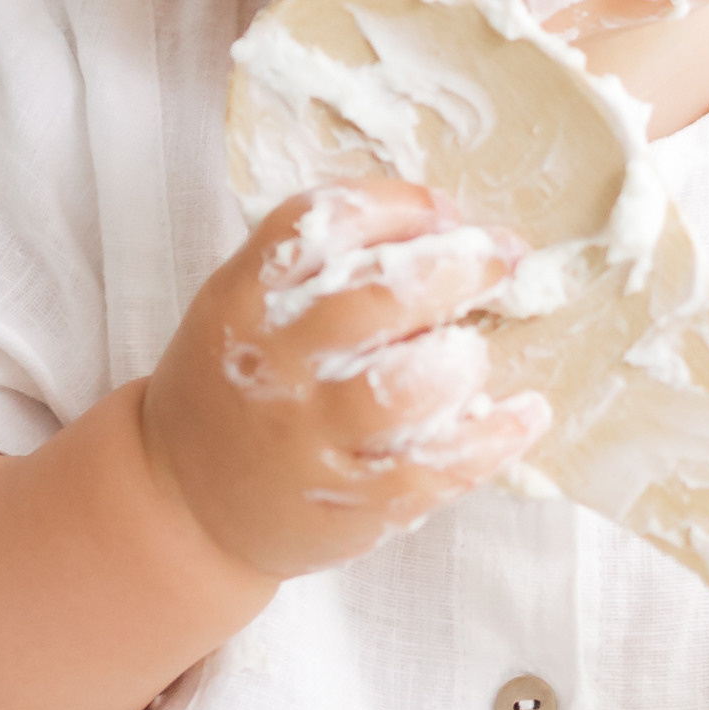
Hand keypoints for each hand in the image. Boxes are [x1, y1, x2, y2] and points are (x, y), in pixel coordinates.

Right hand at [140, 184, 549, 580]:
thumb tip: (445, 226)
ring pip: (407, 387)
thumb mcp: (246, 306)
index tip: (447, 212)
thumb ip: (322, 266)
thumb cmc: (236, 384)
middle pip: (380, 295)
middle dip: (458, 265)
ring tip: (473, 353)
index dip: (401, 205)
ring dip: (461, 359)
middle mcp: (276, 363)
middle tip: (499, 259)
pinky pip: (437, 467)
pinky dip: (495, 438)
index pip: (325, 222)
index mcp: (244, 298)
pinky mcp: (352, 501)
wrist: (184, 503)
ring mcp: (313, 438)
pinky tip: (524, 414)